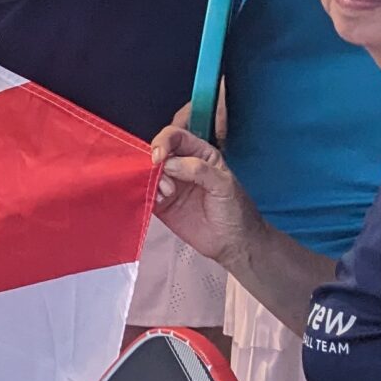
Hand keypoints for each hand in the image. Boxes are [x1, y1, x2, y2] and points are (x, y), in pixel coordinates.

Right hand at [149, 120, 261, 267]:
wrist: (233, 243)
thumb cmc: (235, 210)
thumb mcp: (223, 184)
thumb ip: (198, 169)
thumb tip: (169, 163)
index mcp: (200, 154)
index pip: (176, 137)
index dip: (165, 141)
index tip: (159, 156)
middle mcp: (182, 166)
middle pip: (158, 152)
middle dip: (153, 160)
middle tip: (156, 173)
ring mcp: (170, 184)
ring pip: (149, 172)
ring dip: (152, 180)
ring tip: (166, 194)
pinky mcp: (161, 204)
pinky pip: (146, 193)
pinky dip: (146, 194)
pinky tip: (158, 202)